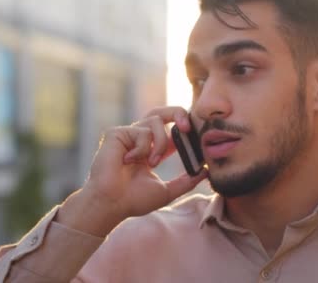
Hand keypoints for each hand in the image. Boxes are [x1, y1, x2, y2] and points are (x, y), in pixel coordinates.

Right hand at [57, 106, 207, 235]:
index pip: (170, 131)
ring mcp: (127, 135)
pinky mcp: (116, 133)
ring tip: (151, 162)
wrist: (111, 204)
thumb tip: (206, 171)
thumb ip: (186, 181)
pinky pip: (141, 131)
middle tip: (187, 126)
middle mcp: (139, 140)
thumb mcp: (167, 191)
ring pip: (155, 122)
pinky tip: (129, 161)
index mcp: (151, 151)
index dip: (184, 129)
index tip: (196, 135)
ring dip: (159, 143)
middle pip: (161, 114)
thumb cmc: (133, 200)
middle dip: (177, 113)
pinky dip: (142, 148)